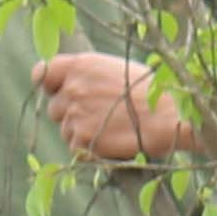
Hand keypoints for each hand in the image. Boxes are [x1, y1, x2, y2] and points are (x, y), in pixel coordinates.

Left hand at [32, 50, 186, 165]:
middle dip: (71, 115)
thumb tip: (71, 86)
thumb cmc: (154, 91)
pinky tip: (113, 143)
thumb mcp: (118, 69)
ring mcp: (75, 114)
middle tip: (100, 119)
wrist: (172, 116)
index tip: (58, 92)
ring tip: (112, 131)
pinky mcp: (83, 139)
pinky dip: (91, 151)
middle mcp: (73, 88)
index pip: (44, 73)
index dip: (50, 86)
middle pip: (55, 108)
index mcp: (81, 65)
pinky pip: (76, 149)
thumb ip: (89, 76)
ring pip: (66, 131)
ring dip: (82, 134)